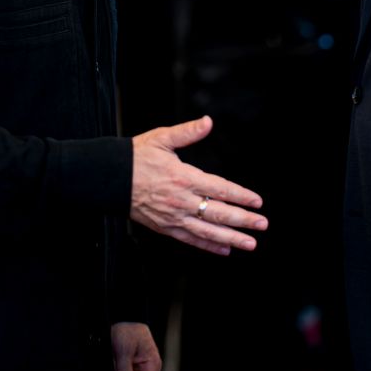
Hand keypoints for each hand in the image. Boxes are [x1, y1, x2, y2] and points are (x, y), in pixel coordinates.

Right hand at [130, 116, 267, 254]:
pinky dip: (208, 245)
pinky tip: (224, 249)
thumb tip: (208, 122)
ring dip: (231, 238)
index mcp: (183, 177)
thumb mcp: (161, 138)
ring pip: (208, 231)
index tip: (257, 201)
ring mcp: (173, 217)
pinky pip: (190, 239)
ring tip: (250, 243)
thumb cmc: (135, 156)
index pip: (220, 189)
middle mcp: (181, 200)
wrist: (108, 178)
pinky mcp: (164, 227)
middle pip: (218, 213)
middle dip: (243, 220)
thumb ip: (187, 132)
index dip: (241, 196)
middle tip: (262, 225)